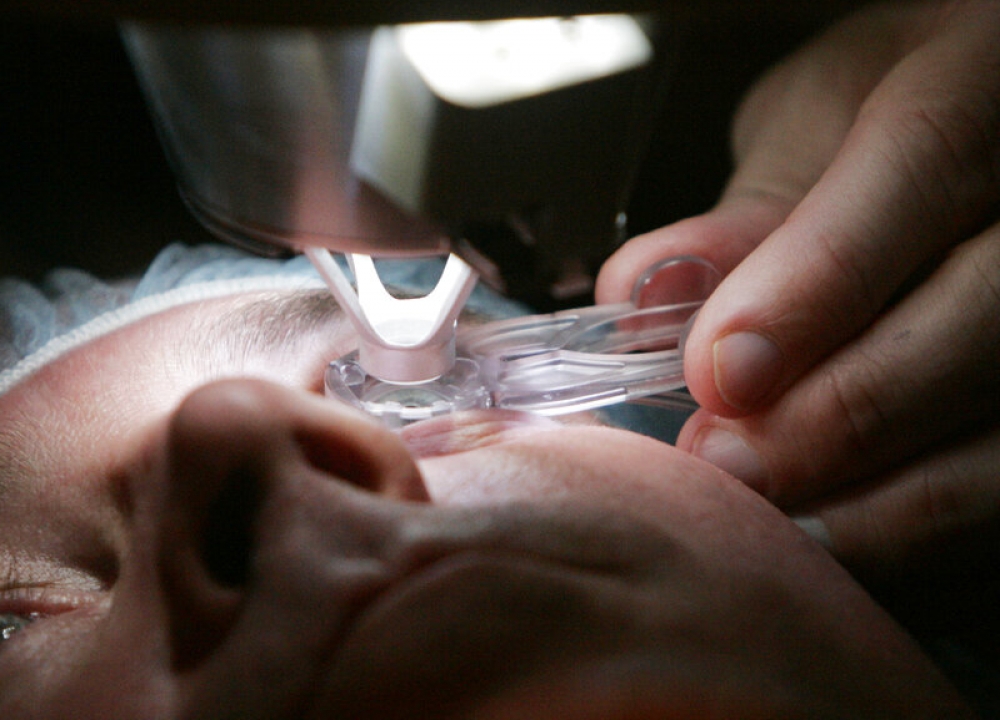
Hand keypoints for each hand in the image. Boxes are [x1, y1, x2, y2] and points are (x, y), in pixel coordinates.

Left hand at [596, 1, 999, 583]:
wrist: (971, 124)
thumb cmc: (887, 118)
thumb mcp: (808, 129)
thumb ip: (741, 217)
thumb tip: (643, 295)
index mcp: (983, 77)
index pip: (923, 164)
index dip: (818, 281)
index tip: (720, 373)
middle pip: (983, 312)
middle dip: (845, 410)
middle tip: (726, 463)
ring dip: (887, 493)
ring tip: (770, 519)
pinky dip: (920, 524)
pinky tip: (837, 535)